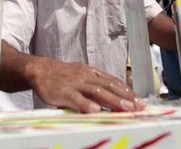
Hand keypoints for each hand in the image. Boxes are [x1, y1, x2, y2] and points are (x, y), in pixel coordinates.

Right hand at [26, 58, 145, 113]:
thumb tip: (116, 92)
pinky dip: (86, 104)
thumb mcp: (82, 74)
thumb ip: (97, 83)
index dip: (127, 91)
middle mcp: (86, 77)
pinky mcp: (63, 92)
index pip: (113, 81)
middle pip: (109, 86)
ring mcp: (75, 84)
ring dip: (113, 100)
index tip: (140, 100)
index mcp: (91, 73)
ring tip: (126, 108)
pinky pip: (76, 99)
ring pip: (97, 92)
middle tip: (139, 106)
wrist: (40, 70)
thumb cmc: (63, 76)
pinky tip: (95, 110)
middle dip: (126, 97)